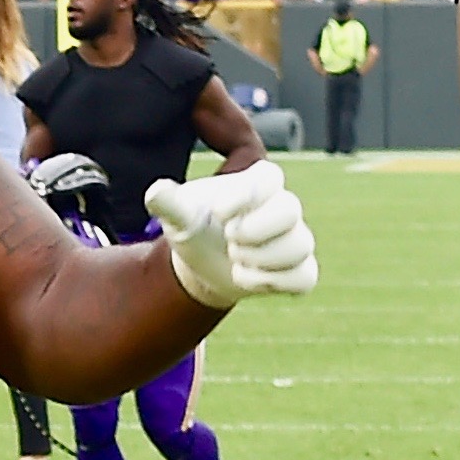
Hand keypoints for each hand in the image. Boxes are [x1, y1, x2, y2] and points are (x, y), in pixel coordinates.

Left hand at [143, 159, 319, 308]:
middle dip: (256, 230)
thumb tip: (154, 192)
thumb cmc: (196, 227)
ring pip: (299, 246)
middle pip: (290, 210)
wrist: (202, 263)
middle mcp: (282, 207)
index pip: (269, 177)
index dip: (246, 195)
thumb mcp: (178, 214)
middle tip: (229, 238)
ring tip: (234, 259)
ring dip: (261, 258)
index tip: (218, 212)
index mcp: (257, 184)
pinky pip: (304, 277)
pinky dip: (274, 282)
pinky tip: (245, 278)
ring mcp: (295, 239)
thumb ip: (169, 202)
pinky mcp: (299, 270)